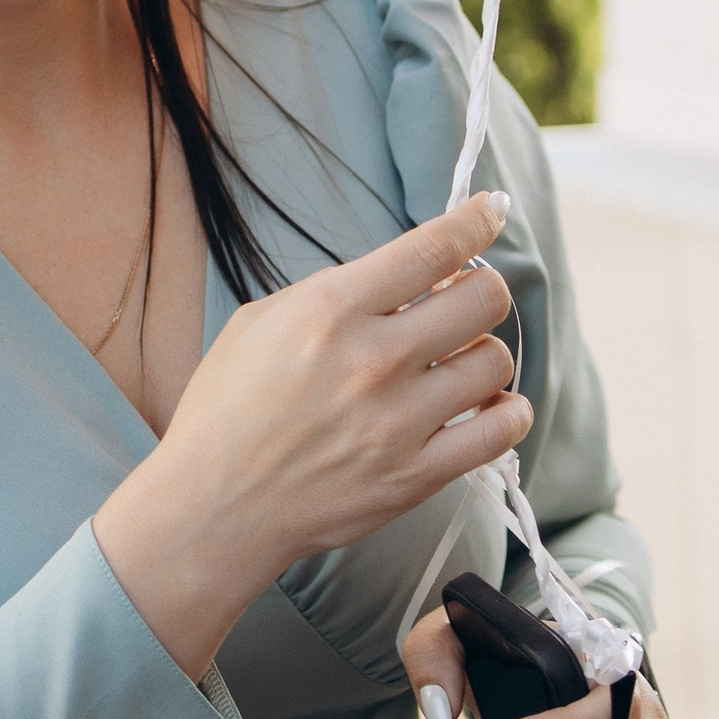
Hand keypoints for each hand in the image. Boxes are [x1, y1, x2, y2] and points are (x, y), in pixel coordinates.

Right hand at [96, 194, 531, 678]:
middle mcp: (372, 360)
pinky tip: (487, 409)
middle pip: (485, 298)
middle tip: (459, 306)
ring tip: (457, 367)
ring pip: (497, 361)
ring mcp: (398, 421)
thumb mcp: (260, 323)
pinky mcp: (415, 476)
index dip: (477, 220)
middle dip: (480, 291)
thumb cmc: (227, 411)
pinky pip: (500, 432)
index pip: (434, 247)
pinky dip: (506, 414)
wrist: (212, 506)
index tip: (492, 212)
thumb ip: (335, 293)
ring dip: (483, 355)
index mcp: (330, 310)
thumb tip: (406, 278)